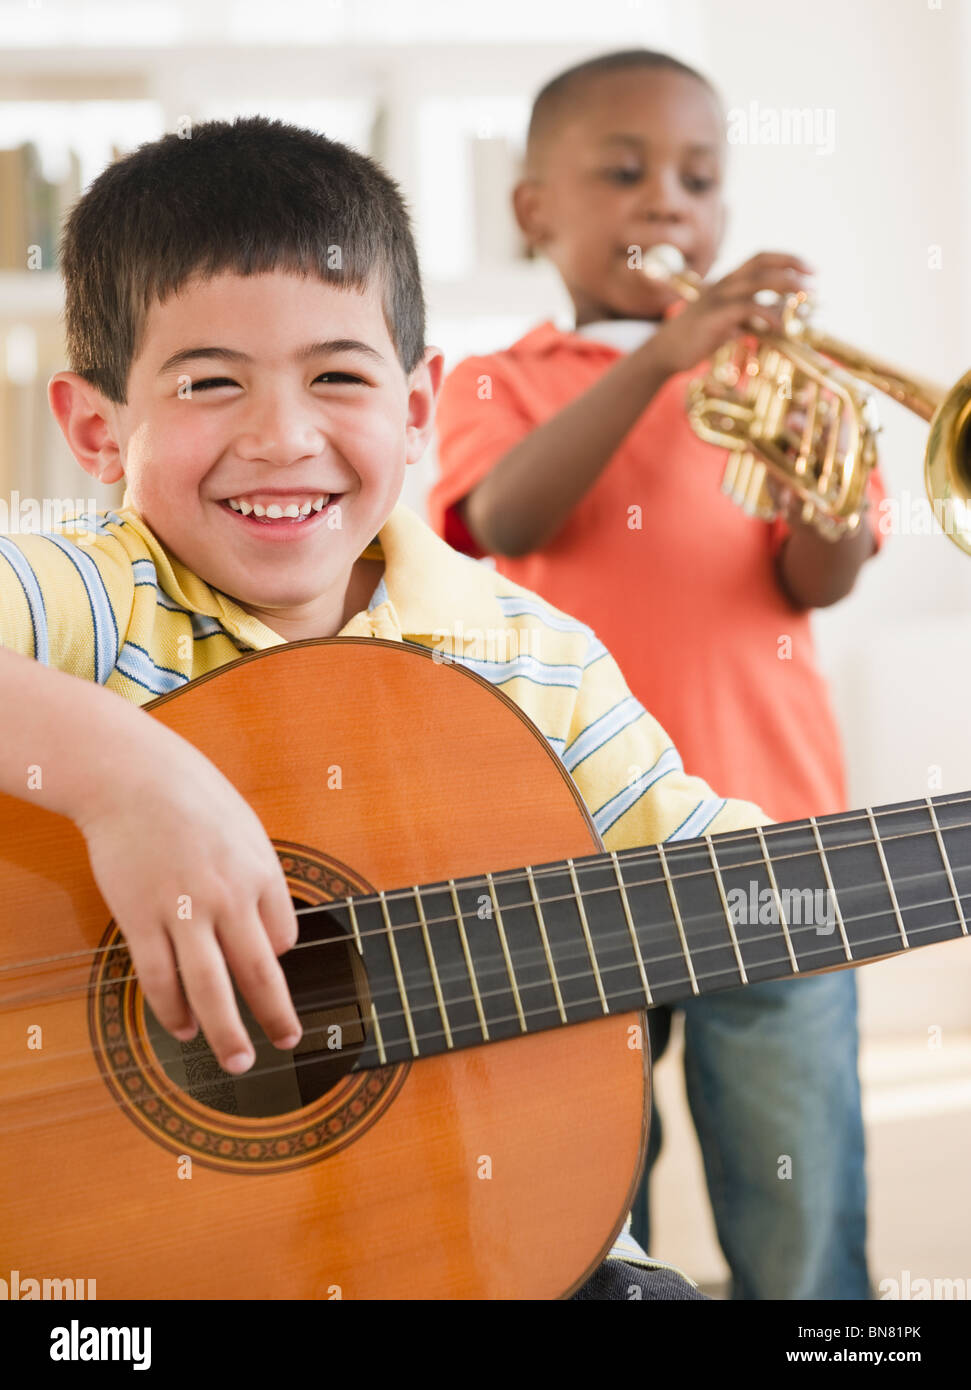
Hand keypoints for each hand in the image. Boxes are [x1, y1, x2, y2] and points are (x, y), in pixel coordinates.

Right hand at [75, 721, 300, 1072]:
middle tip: (287, 1043)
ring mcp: (182, 911)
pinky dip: (172, 1010)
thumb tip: (269, 931)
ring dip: (226, 1032)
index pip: (284, 936)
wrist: (131, 775)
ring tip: (238, 1060)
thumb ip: (258, 877)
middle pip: (259, 973)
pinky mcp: (140, 919)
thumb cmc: (191, 796)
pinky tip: (181, 1027)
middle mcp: (227, 897)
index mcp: (260, 872)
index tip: (266, 964)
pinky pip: (160, 978)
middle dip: (277, 1016)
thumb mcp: (245, 827)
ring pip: (210, 989)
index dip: (277, 956)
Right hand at [647, 251, 813, 379]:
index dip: (787, 258)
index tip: (810, 268)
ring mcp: (718, 299)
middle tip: (815, 278)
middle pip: (763, 262)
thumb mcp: (729, 323)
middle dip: (793, 265)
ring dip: (787, 286)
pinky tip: (780, 326)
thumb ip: (753, 317)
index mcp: (728, 282)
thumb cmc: (698, 339)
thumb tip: (780, 317)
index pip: (761, 258)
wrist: (665, 352)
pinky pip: (747, 308)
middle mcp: (724, 284)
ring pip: (758, 281)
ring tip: (805, 297)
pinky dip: (768, 314)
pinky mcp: (715, 317)